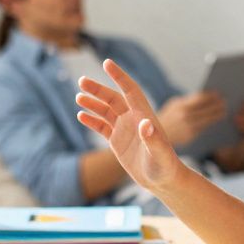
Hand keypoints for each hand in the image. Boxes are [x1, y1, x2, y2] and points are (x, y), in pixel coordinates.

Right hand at [76, 59, 189, 191]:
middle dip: (98, 90)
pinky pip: (102, 127)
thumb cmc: (165, 166)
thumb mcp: (160, 153)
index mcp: (144, 116)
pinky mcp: (117, 141)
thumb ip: (153, 139)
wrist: (162, 180)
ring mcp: (124, 129)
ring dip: (93, 103)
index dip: (119, 76)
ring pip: (106, 111)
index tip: (107, 63)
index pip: (130, 90)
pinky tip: (81, 115)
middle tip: (82, 81)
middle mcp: (133, 119)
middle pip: (113, 98)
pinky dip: (92, 120)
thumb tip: (145, 124)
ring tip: (78, 97)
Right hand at [156, 91, 226, 146]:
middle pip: (206, 108)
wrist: (154, 136)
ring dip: (217, 114)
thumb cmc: (168, 117)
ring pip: (207, 119)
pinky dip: (210, 122)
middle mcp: (184, 116)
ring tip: (223, 110)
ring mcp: (187, 126)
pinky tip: (215, 119)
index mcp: (180, 105)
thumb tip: (207, 96)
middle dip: (217, 105)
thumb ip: (188, 101)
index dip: (210, 95)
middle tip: (225, 101)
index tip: (218, 93)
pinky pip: (203, 127)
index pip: (200, 98)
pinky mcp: (190, 135)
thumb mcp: (174, 105)